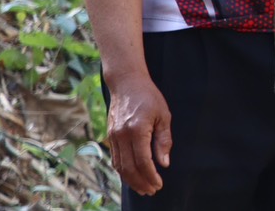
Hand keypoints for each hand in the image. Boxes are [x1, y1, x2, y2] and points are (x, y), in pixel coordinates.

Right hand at [105, 72, 172, 195]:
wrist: (126, 83)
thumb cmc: (149, 97)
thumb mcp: (163, 115)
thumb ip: (163, 140)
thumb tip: (164, 164)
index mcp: (137, 130)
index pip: (143, 161)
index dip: (151, 176)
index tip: (159, 184)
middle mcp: (122, 136)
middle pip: (129, 168)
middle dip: (141, 183)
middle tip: (152, 191)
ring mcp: (113, 137)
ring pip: (120, 166)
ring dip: (131, 180)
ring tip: (143, 188)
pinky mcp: (110, 136)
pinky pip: (115, 159)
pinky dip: (123, 171)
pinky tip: (132, 176)